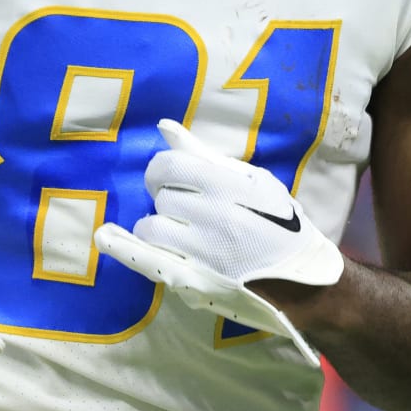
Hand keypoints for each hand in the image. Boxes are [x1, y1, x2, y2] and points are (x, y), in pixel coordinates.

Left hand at [95, 119, 343, 363]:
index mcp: (228, 185)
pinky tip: (106, 236)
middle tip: (190, 212)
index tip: (169, 178)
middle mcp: (211, 216)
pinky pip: (145, 259)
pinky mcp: (192, 282)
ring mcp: (200, 252)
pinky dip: (122, 246)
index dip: (163, 170)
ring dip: (157, 226)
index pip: (169, 165)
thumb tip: (164, 126)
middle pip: (161, 197)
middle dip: (169, 200)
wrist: (305, 283)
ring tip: (179, 232)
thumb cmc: (281, 226)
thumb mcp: (253, 182)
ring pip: (150, 227)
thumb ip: (204, 155)